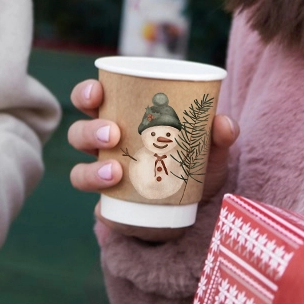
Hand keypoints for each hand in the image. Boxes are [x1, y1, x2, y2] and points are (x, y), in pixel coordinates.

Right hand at [65, 78, 236, 241]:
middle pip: (79, 131)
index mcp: (123, 118)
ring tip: (116, 170)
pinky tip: (115, 186)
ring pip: (80, 169)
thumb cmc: (193, 168)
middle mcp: (106, 144)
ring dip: (91, 165)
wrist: (191, 213)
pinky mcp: (105, 199)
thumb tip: (224, 124)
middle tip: (113, 133)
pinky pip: (90, 193)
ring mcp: (102, 172)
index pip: (93, 100)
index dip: (87, 93)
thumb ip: (219, 136)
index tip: (98, 91)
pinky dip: (97, 186)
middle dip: (90, 129)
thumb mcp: (210, 151)